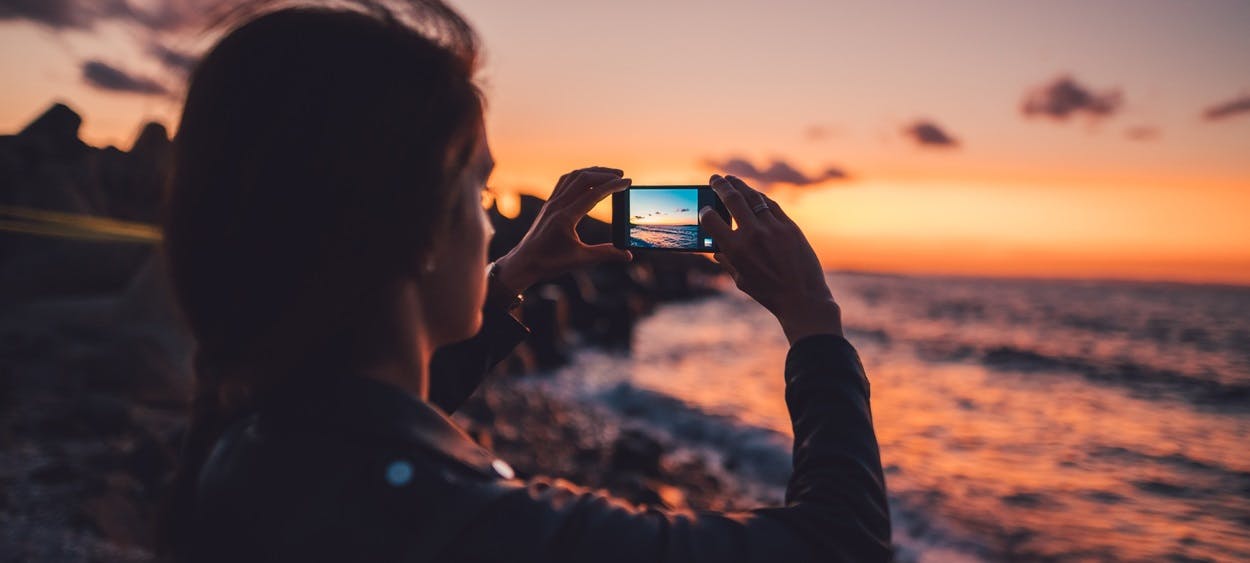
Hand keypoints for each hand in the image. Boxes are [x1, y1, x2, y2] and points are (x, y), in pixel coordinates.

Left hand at [493, 166, 633, 293]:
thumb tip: (627, 255)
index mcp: (565, 217)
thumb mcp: (580, 260)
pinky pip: (564, 182)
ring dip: (592, 172)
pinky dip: (579, 177)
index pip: (593, 194)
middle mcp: (557, 205)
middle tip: (622, 176)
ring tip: (609, 175)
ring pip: (573, 177)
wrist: (523, 263)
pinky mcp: (548, 205)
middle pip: (583, 179)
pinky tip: (588, 181)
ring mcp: (551, 203)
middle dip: (604, 174)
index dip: (613, 186)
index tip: (628, 182)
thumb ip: (605, 254)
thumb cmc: (549, 263)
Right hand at [699, 174, 842, 344]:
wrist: (802, 298)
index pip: (711, 220)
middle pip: (732, 199)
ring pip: (753, 197)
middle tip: (714, 178)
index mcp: (735, 249)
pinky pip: (771, 205)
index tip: (705, 208)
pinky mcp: (790, 227)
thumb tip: (716, 251)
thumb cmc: (768, 293)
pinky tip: (754, 194)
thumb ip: (727, 262)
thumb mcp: (741, 280)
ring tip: (731, 180)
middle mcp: (753, 234)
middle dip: (720, 186)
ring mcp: (773, 228)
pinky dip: (760, 198)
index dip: (705, 212)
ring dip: (740, 186)